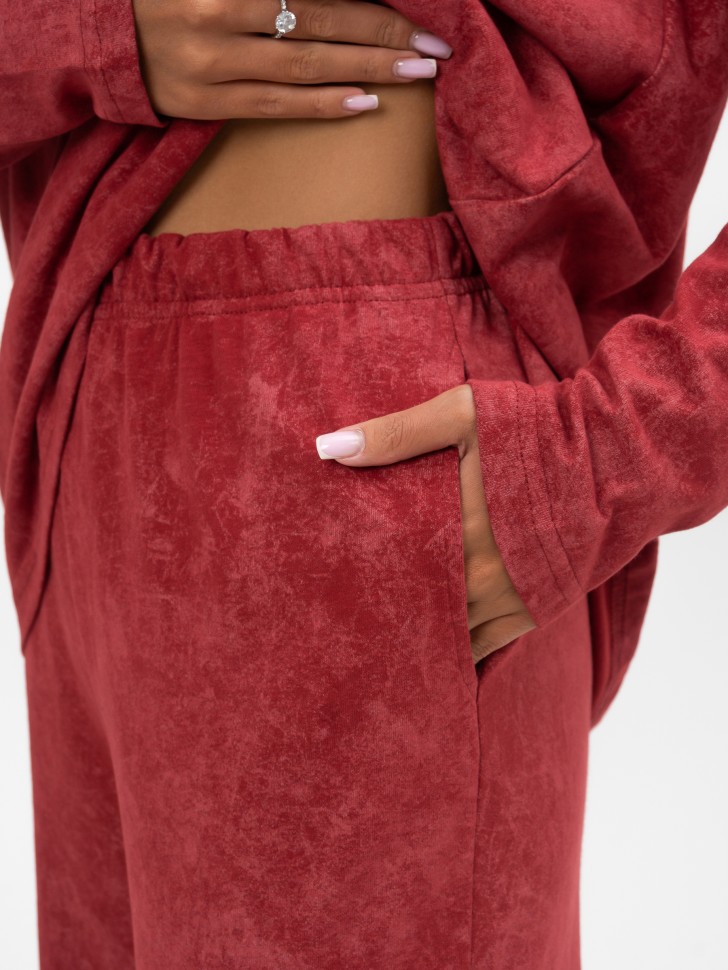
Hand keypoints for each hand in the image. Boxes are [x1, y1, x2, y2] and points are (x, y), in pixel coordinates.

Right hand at [132, 0, 452, 121]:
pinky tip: (364, 104)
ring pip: (303, 67)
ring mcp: (210, 64)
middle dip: (383, 36)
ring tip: (415, 78)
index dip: (368, 2)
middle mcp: (218, 15)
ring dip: (366, 72)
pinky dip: (322, 105)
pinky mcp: (203, 103)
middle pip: (319, 23)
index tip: (416, 15)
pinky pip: (275, 106)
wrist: (96, 31)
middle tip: (434, 51)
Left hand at [315, 384, 536, 663]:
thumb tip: (328, 450)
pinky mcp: (542, 606)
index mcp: (456, 533)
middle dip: (390, 617)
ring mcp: (515, 598)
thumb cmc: (539, 428)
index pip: (392, 576)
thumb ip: (397, 434)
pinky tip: (441, 648)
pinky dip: (464, 648)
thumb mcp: (464, 415)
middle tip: (354, 625)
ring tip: (391, 644)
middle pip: (420, 612)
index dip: (363, 588)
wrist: (619, 454)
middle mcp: (482, 577)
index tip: (334, 595)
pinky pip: (491, 644)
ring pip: (454, 636)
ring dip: (426, 636)